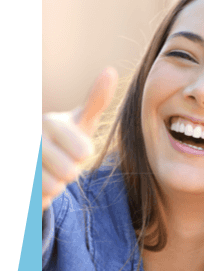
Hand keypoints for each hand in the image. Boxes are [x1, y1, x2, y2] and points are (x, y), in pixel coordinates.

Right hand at [42, 67, 117, 212]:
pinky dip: (42, 197)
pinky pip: (38, 199)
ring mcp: (29, 163)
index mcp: (51, 122)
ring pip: (52, 187)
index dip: (82, 154)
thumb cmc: (66, 140)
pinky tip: (38, 185)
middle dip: (69, 172)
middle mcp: (37, 138)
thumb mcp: (82, 122)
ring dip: (55, 186)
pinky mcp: (26, 188)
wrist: (39, 164)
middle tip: (61, 163)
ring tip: (49, 172)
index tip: (78, 149)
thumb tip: (110, 71)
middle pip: (68, 171)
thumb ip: (96, 100)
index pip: (83, 151)